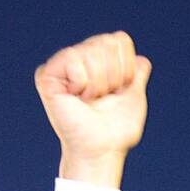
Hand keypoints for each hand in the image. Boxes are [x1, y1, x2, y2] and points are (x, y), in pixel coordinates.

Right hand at [35, 32, 151, 175]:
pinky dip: (81, 83)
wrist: (102, 150)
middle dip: (112, 75)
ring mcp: (63, 65)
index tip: (118, 92)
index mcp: (98, 62)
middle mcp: (80, 59)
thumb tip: (142, 61)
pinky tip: (76, 98)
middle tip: (102, 99)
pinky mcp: (47, 74)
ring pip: (91, 51)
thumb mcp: (134, 99)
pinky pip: (72, 59)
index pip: (120, 40)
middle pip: (107, 42)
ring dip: (98, 83)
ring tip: (89, 101)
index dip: (125, 68)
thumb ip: (138, 76)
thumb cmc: (116, 132)